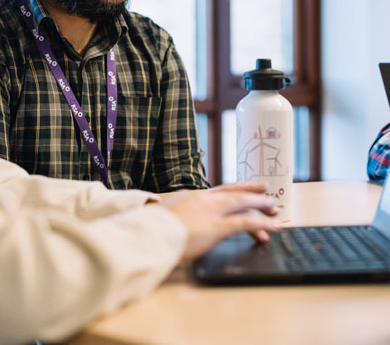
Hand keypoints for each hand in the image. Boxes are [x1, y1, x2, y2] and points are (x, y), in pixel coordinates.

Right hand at [161, 182, 280, 260]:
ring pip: (243, 203)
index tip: (246, 188)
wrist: (148, 234)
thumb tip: (182, 222)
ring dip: (261, 205)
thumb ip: (179, 216)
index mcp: (191, 196)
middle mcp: (203, 199)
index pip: (219, 191)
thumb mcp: (166, 216)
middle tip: (267, 192)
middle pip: (233, 192)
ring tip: (275, 210)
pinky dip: (262, 224)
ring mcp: (210, 211)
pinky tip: (273, 227)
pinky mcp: (216, 226)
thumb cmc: (152, 230)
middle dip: (252, 191)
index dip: (235, 190)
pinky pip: (245, 222)